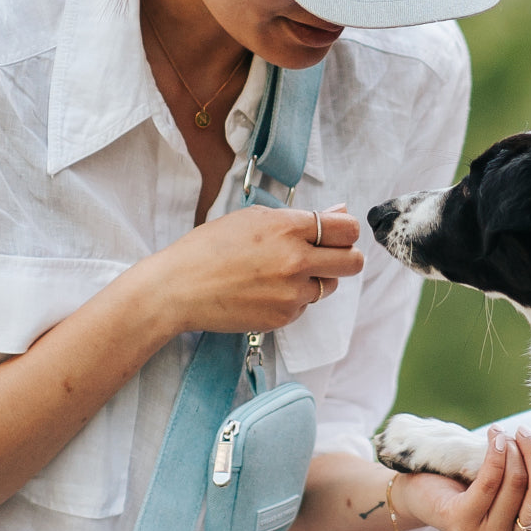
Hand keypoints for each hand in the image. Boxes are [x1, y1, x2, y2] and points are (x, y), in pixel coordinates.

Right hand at [152, 205, 361, 333]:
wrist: (178, 289)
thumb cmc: (210, 248)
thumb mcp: (254, 218)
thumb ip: (301, 218)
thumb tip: (340, 212)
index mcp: (287, 228)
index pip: (346, 229)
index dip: (346, 231)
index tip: (338, 234)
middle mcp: (295, 260)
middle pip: (353, 261)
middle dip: (346, 257)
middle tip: (328, 255)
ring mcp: (291, 293)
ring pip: (330, 285)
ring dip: (318, 278)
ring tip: (284, 272)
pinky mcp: (284, 318)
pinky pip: (306, 305)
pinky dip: (294, 297)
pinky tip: (266, 290)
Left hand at [393, 427, 530, 530]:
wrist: (423, 493)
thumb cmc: (471, 486)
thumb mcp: (508, 486)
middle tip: (523, 432)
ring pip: (515, 485)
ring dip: (512, 451)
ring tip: (501, 434)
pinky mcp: (462, 524)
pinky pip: (490, 482)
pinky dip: (496, 456)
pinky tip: (494, 438)